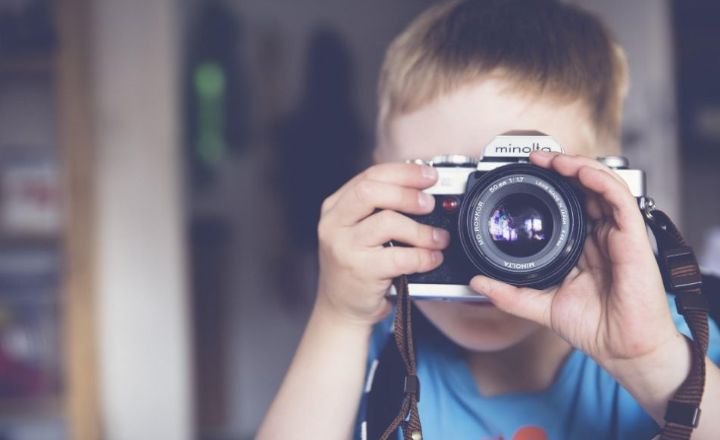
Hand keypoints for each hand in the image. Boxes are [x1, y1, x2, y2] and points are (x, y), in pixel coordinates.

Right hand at [315, 163, 449, 326]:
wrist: (340, 309)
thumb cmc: (356, 266)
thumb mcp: (357, 230)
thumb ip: (379, 208)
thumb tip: (421, 189)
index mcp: (335, 207)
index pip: (369, 176)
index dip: (403, 172)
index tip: (429, 175)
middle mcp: (334, 224)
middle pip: (371, 191)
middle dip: (408, 193)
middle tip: (430, 203)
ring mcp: (344, 247)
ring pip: (388, 222)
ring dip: (421, 229)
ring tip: (437, 238)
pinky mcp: (360, 271)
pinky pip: (400, 257)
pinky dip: (422, 256)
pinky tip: (431, 258)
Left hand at [469, 152, 681, 367]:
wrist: (622, 349)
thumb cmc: (594, 327)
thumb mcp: (540, 305)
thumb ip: (509, 293)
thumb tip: (477, 282)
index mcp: (583, 245)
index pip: (570, 202)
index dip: (551, 184)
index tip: (526, 173)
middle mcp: (601, 235)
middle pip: (585, 187)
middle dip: (562, 166)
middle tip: (536, 158)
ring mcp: (618, 233)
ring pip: (602, 184)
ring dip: (578, 166)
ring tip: (553, 159)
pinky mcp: (633, 237)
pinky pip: (620, 199)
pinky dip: (600, 180)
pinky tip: (580, 172)